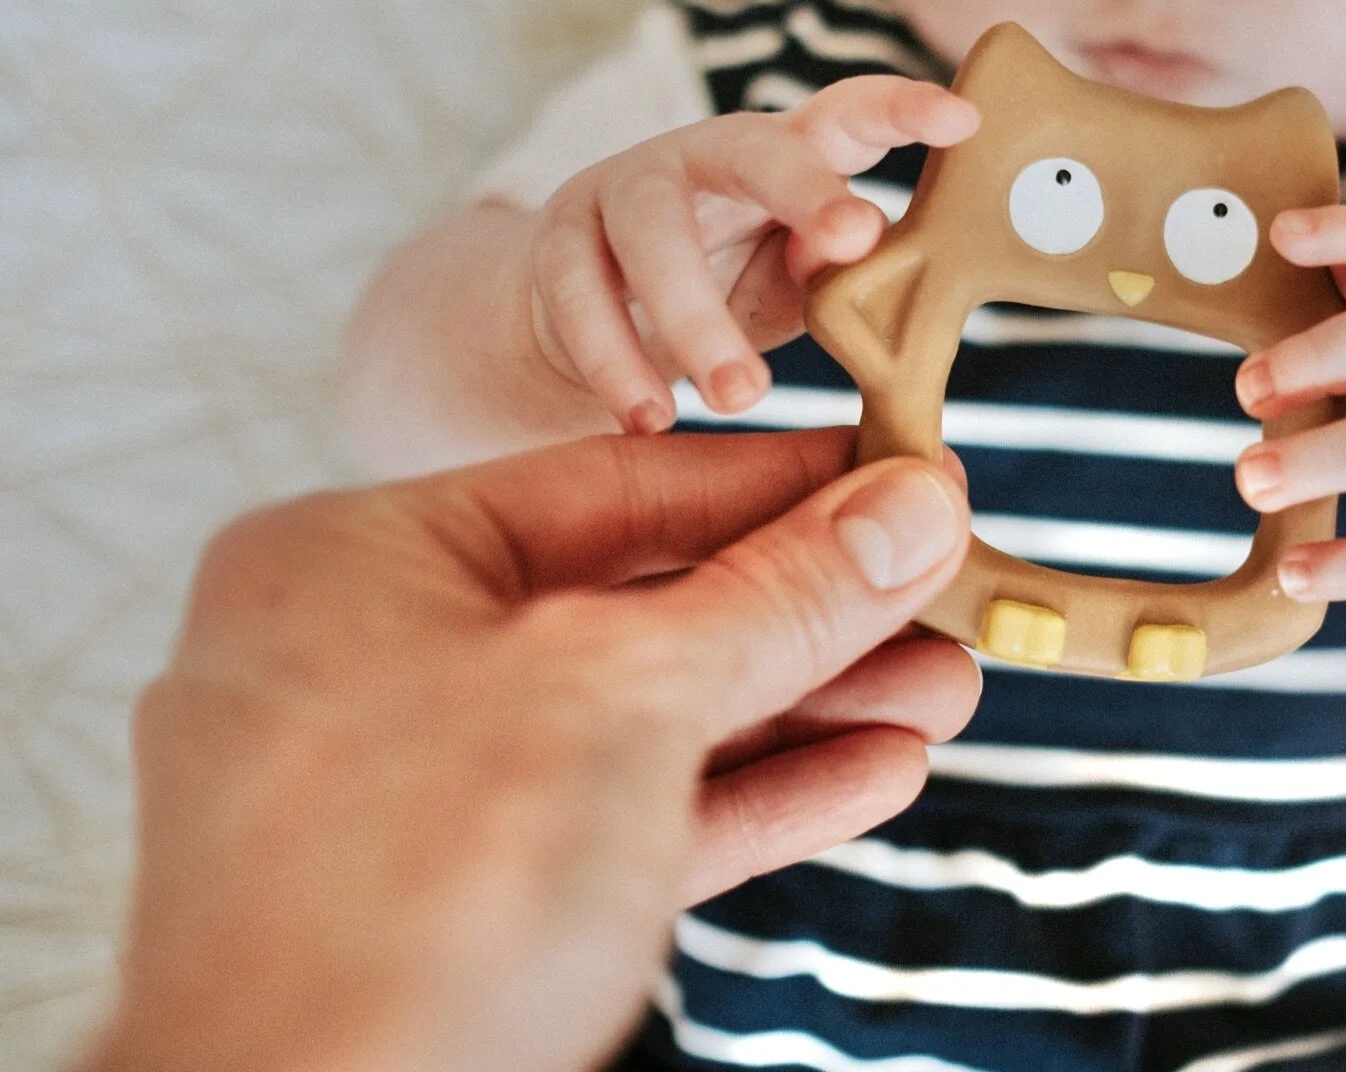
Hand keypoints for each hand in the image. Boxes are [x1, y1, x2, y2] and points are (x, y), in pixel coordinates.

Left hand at [84, 433, 976, 1071]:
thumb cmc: (419, 887)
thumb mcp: (629, 694)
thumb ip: (779, 597)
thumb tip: (912, 509)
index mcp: (358, 565)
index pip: (612, 484)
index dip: (779, 481)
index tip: (901, 474)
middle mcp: (372, 665)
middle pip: (639, 607)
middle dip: (812, 612)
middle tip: (947, 593)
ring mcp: (413, 797)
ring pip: (644, 724)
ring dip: (808, 708)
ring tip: (946, 691)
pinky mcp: (463, 911)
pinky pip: (625, 823)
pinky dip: (751, 799)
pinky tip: (874, 773)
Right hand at [528, 76, 978, 434]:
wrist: (591, 315)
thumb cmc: (728, 289)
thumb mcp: (791, 288)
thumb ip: (826, 275)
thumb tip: (861, 255)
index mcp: (785, 156)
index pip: (848, 116)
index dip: (902, 110)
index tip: (963, 120)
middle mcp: (706, 153)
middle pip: (753, 147)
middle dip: (806, 185)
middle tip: (857, 236)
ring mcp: (622, 187)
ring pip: (653, 231)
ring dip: (697, 315)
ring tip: (741, 393)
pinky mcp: (558, 241)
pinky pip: (577, 294)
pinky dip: (614, 361)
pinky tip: (648, 419)